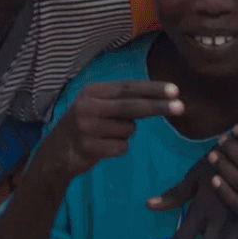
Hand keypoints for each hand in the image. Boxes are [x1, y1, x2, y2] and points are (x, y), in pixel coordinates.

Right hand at [41, 81, 180, 179]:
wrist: (56, 151)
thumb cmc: (87, 123)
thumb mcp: (98, 104)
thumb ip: (122, 100)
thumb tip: (161, 98)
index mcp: (93, 91)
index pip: (128, 88)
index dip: (152, 89)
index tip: (175, 90)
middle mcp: (88, 107)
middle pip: (131, 106)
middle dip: (158, 106)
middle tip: (181, 107)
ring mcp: (87, 128)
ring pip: (128, 130)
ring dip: (126, 133)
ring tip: (107, 134)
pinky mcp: (88, 148)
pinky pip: (121, 147)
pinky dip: (119, 148)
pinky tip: (103, 146)